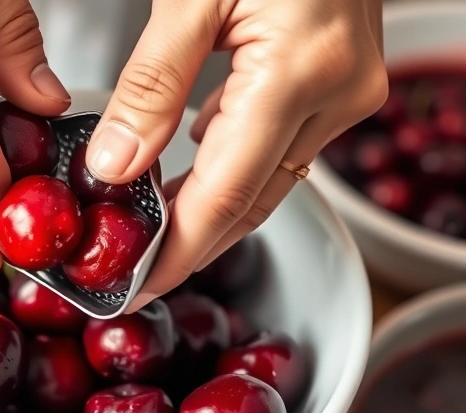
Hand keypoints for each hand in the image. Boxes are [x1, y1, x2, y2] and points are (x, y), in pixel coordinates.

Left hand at [83, 0, 386, 309]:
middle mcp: (338, 93)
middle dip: (192, 245)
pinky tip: (189, 173)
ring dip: (211, 209)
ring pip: (270, 180)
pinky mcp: (344, 81)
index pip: (227, 193)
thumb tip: (116, 166)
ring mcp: (349, 90)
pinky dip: (233, 167)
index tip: (135, 287)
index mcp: (301, 72)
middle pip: (253, 200)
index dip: (178, 251)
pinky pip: (283, 147)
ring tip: (150, 233)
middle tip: (134, 274)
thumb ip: (153, 84)